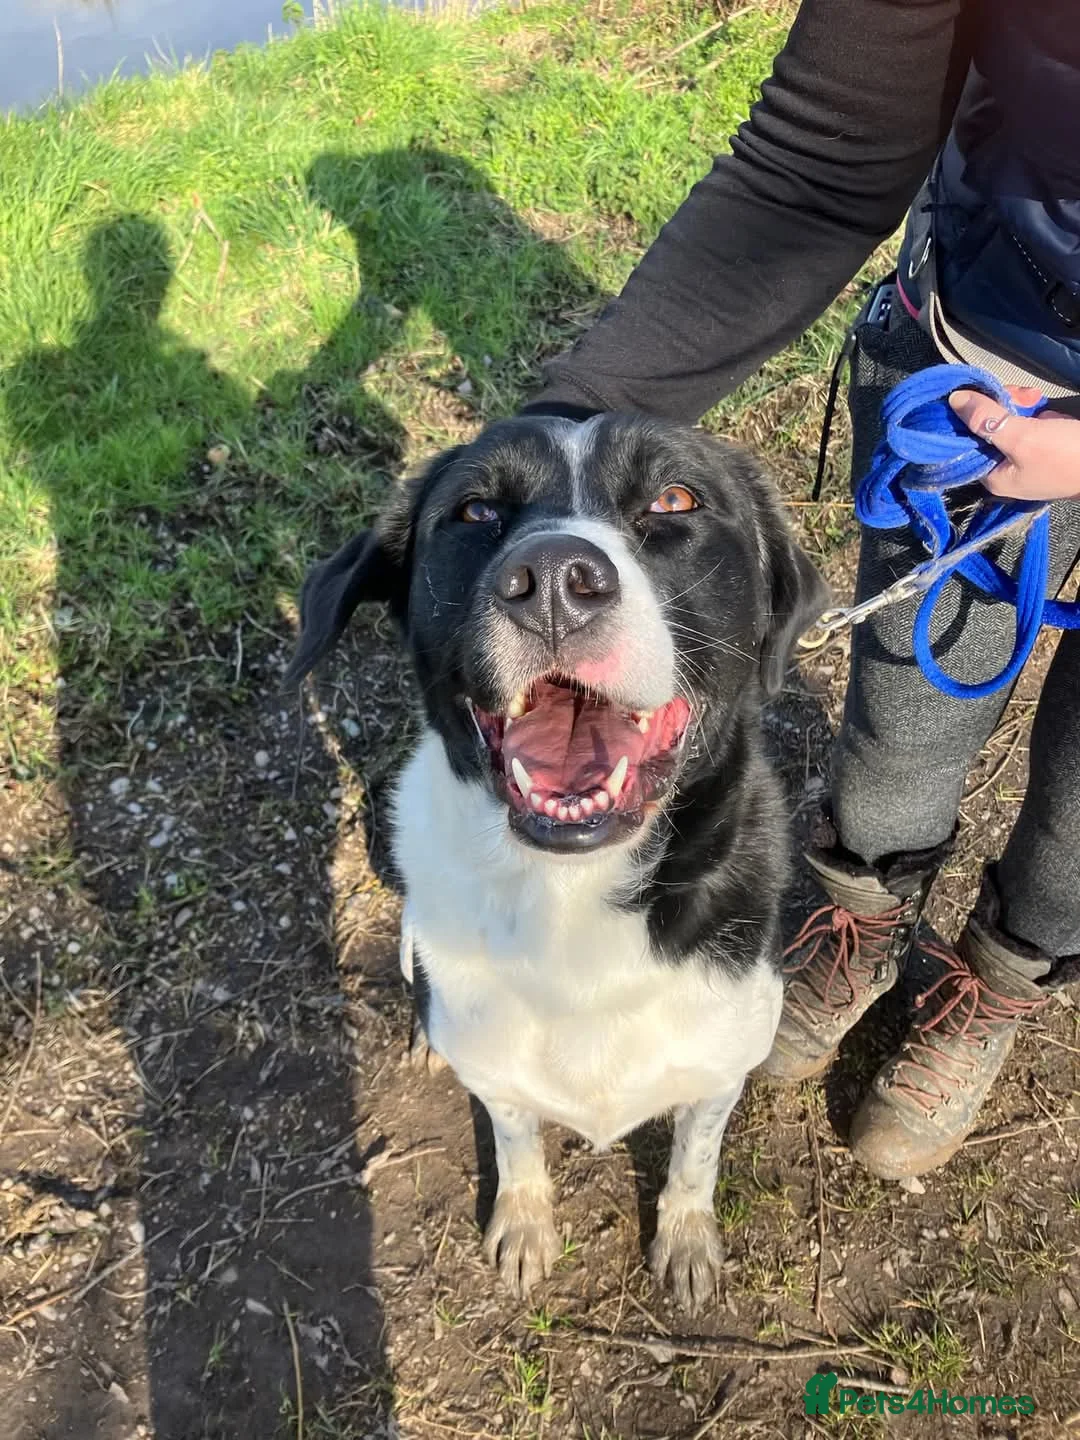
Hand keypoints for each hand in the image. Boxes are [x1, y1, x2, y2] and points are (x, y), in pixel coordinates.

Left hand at [948, 385, 1079, 501]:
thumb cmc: (1065, 456)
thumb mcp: (1022, 437)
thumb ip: (987, 419)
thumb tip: (955, 400)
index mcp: (993, 476)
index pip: (966, 443)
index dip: (970, 417)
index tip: (980, 395)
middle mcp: (1006, 468)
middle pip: (988, 429)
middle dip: (1002, 406)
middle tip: (1021, 396)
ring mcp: (1026, 456)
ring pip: (1008, 421)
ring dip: (1020, 405)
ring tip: (1036, 399)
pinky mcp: (1044, 445)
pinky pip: (1029, 423)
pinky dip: (1036, 411)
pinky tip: (1046, 408)